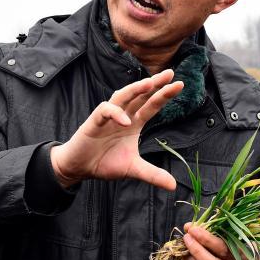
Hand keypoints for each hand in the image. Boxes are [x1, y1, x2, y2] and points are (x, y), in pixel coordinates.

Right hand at [50, 69, 183, 190]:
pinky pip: (104, 110)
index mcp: (133, 123)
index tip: (179, 84)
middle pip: (139, 95)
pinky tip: (125, 121)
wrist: (80, 168)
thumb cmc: (105, 162)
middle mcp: (123, 115)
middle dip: (154, 84)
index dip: (164, 95)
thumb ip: (152, 174)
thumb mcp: (133, 169)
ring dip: (135, 89)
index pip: (151, 105)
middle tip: (169, 73)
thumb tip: (173, 186)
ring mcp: (108, 116)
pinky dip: (115, 113)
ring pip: (122, 96)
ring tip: (150, 84)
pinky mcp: (93, 121)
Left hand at [181, 222, 240, 259]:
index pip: (223, 250)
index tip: (194, 229)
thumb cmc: (226, 244)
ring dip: (188, 256)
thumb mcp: (224, 235)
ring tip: (185, 245)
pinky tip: (185, 255)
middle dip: (196, 250)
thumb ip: (208, 230)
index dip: (207, 239)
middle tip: (187, 237)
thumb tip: (188, 227)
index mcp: (240, 258)